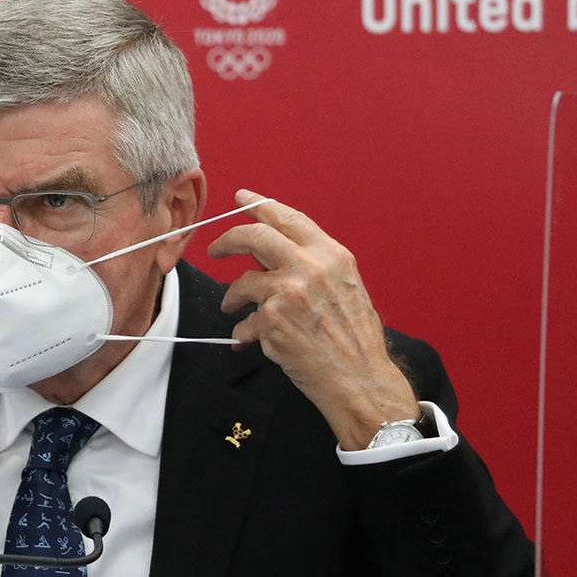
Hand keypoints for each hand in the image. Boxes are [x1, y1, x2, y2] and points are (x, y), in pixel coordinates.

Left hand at [207, 189, 417, 449]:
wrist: (359, 378)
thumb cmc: (354, 339)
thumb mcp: (344, 287)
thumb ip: (311, 266)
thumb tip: (269, 255)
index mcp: (331, 255)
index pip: (289, 218)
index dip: (260, 205)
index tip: (242, 198)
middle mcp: (310, 266)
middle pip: (255, 236)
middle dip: (229, 240)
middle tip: (216, 249)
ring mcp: (289, 291)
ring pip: (243, 281)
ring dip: (232, 296)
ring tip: (231, 307)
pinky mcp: (272, 319)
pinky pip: (245, 320)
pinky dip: (244, 330)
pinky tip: (250, 340)